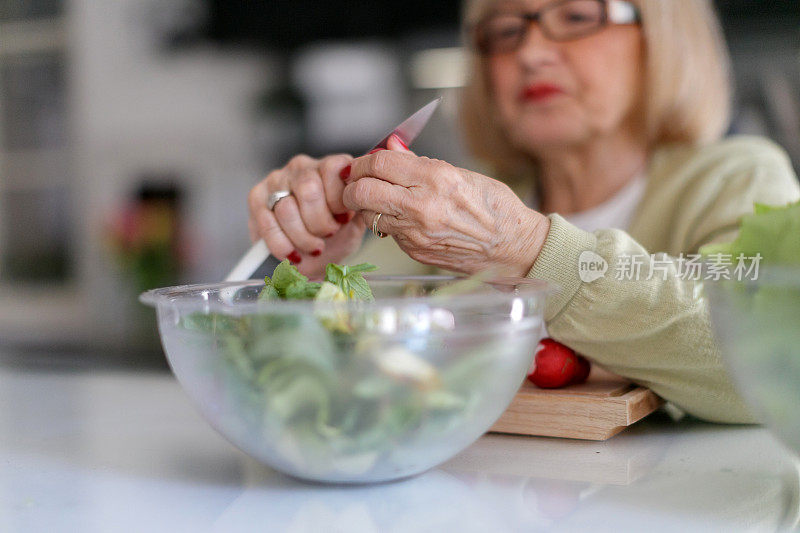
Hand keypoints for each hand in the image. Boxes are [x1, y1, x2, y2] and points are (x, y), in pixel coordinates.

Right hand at [247, 153, 366, 276]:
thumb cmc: (336, 235)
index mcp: (330, 167)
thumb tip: (361, 202)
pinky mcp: (257, 198)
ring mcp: (277, 180)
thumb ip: (361, 210)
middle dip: (320, 223)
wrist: (314, 256)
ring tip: (313, 247)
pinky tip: (292, 254)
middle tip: (327, 236)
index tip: (342, 218)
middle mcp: (302, 167)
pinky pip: (266, 222)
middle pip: (308, 190)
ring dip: (302, 237)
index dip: (338, 199)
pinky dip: (281, 244)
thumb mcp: (355, 224)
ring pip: (287, 208)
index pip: (333, 168)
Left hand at [342, 141, 550, 276]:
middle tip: (356, 182)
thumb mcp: (461, 174)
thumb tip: (391, 146)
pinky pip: (388, 233)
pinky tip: (402, 218)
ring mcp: (416, 233)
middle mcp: (422, 207)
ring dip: (366, 206)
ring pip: (369, 215)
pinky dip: (387, 222)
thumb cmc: (496, 208)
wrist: (514, 248)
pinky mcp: (415, 251)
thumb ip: (419, 163)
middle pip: (363, 192)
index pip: (380, 163)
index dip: (364, 161)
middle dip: (352, 185)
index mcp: (436, 179)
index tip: (362, 163)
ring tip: (378, 199)